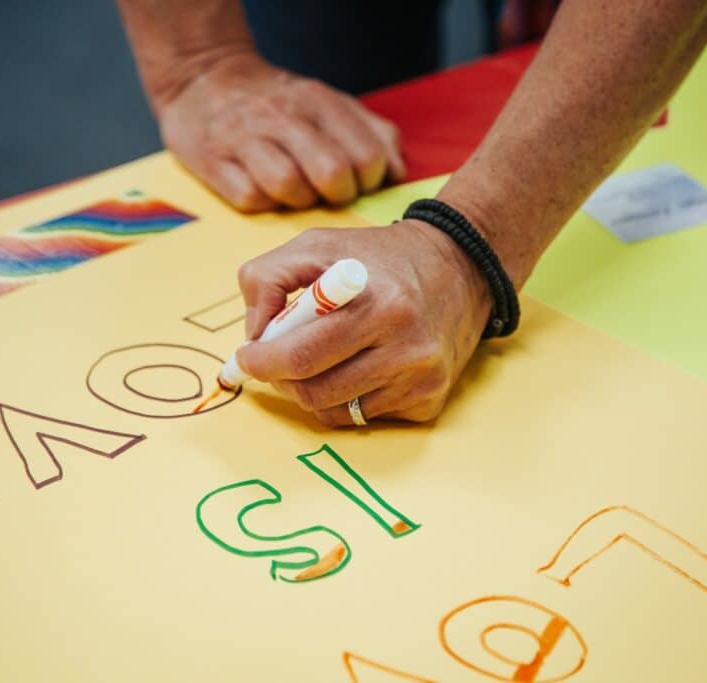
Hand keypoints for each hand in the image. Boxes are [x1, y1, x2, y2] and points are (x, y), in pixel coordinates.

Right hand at [156, 51, 405, 211]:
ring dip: (298, 200)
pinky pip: (250, 198)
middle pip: (330, 173)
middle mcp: (283, 115)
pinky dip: (263, 203)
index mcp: (318, 100)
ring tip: (296, 191)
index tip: (357, 182)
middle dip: (337, 195)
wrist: (204, 79)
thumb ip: (372, 132)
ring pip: (288, 186)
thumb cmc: (278, 102)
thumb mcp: (330, 102)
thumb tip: (396, 172)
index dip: (369, 182)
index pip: (366, 156)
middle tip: (329, 193)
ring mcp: (245, 137)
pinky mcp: (214, 162)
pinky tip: (264, 190)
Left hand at [234, 220, 491, 425]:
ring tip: (315, 359)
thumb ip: (269, 279)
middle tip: (272, 363)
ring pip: (334, 411)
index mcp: (377, 302)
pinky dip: (345, 398)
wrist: (459, 268)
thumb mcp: (317, 244)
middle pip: (314, 391)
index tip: (247, 357)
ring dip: (310, 390)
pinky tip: (355, 367)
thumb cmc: (378, 257)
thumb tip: (254, 335)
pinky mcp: (429, 400)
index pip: (302, 354)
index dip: (262, 362)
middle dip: (280, 379)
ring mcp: (420, 378)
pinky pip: (363, 417)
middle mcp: (406, 345)